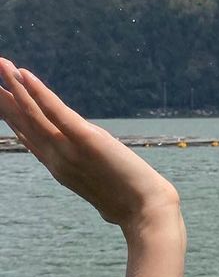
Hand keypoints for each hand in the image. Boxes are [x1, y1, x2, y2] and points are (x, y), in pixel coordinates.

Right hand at [0, 59, 180, 234]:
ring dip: (15, 87)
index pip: (29, 137)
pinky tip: (23, 74)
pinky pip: (56, 112)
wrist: (145, 211)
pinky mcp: (85, 139)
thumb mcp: (100, 186)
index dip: (12, 118)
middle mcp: (56, 157)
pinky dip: (38, 93)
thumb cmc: (129, 203)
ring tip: (0, 64)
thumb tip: (90, 175)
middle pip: (23, 123)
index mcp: (58, 166)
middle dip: (3, 99)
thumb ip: (89, 175)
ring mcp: (67, 148)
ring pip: (33, 113)